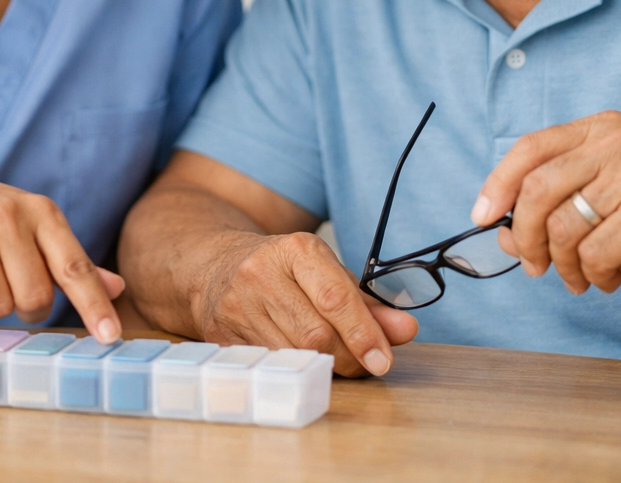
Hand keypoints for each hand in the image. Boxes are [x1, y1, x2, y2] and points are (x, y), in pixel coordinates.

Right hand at [0, 165, 124, 337]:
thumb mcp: (33, 226)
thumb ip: (71, 261)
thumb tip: (118, 289)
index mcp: (41, 210)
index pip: (74, 266)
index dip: (94, 304)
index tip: (111, 336)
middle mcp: (7, 215)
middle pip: (34, 298)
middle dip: (27, 306)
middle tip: (11, 285)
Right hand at [191, 230, 417, 376]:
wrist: (215, 266)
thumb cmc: (282, 270)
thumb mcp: (325, 271)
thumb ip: (367, 304)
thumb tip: (405, 330)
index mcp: (295, 248)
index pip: (335, 297)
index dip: (364, 333)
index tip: (383, 360)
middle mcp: (262, 273)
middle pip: (317, 334)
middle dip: (347, 357)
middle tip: (363, 363)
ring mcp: (238, 305)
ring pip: (294, 355)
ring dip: (323, 367)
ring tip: (332, 358)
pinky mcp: (222, 335)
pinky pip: (271, 365)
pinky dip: (294, 370)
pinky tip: (301, 361)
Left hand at [471, 112, 620, 298]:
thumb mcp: (604, 198)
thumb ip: (553, 207)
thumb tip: (500, 232)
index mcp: (601, 129)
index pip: (530, 148)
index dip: (497, 182)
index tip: (481, 215)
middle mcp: (616, 143)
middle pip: (537, 188)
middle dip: (522, 233)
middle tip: (529, 263)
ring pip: (561, 226)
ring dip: (560, 264)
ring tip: (576, 277)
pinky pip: (593, 253)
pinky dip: (592, 275)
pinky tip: (609, 279)